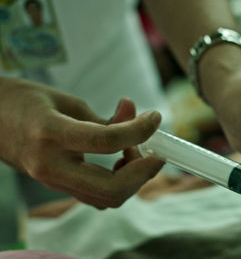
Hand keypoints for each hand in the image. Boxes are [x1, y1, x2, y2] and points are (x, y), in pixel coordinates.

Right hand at [0, 78, 163, 208]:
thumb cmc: (25, 102)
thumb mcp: (67, 101)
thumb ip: (104, 116)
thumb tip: (135, 115)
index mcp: (50, 133)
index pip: (107, 140)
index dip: (140, 130)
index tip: (155, 118)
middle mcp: (51, 166)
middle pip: (111, 189)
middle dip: (143, 173)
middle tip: (155, 152)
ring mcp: (53, 181)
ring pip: (106, 199)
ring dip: (133, 179)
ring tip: (136, 151)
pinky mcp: (57, 186)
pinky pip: (96, 196)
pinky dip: (118, 183)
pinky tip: (121, 160)